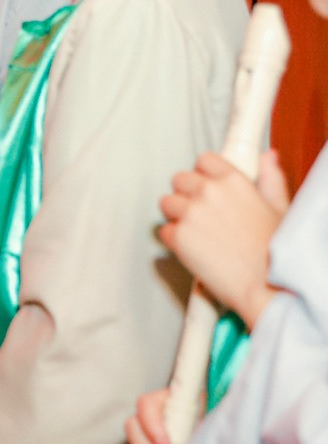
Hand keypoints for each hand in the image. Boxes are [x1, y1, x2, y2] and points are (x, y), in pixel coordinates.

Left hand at [159, 151, 286, 326]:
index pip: (204, 161)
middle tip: (201, 215)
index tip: (208, 188)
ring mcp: (191, 214)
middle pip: (179, 179)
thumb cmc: (277, 252)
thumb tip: (268, 157)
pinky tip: (194, 250)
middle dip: (187, 194)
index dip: (205, 175)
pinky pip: (164, 231)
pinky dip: (174, 241)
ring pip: (166, 203)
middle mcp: (209, 192)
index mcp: (233, 181)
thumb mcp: (281, 208)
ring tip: (196, 233)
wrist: (267, 285)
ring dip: (176, 216)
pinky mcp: (178, 237)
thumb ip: (270, 179)